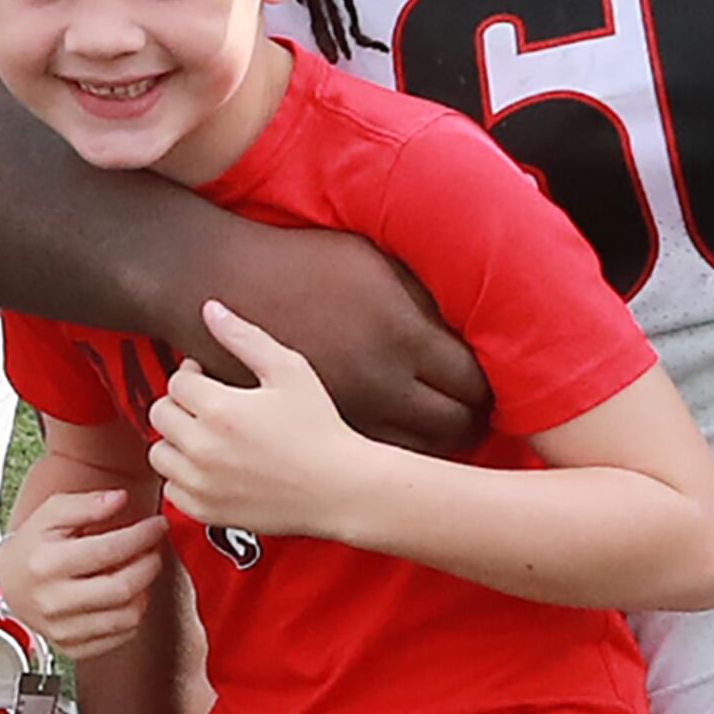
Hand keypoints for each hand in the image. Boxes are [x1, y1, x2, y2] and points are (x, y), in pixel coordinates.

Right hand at [0, 485, 170, 659]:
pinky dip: (133, 614)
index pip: (109, 550)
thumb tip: (119, 499)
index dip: (142, 536)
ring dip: (145, 590)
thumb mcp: (50, 513)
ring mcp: (62, 629)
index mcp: (46, 564)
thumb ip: (86, 503)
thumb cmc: (33, 545)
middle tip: (154, 548)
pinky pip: (120, 636)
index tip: (157, 525)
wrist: (10, 582)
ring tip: (140, 570)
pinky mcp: (72, 647)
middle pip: (122, 588)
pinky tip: (127, 595)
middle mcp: (53, 601)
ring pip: (126, 616)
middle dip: (149, 564)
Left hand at [149, 301, 376, 544]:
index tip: (211, 378)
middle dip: (180, 404)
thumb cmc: (319, 427)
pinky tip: (212, 467)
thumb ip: (244, 337)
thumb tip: (210, 310)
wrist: (340, 487)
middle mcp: (202, 448)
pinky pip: (172, 489)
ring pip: (159, 453)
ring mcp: (202, 483)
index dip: (193, 374)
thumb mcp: (288, 370)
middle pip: (159, 414)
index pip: (176, 381)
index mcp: (218, 409)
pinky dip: (184, 477)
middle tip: (208, 405)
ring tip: (206, 436)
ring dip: (176, 440)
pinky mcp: (207, 511)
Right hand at [170, 226, 487, 454]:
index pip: (472, 381)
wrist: (224, 284)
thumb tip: (467, 325)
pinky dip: (392, 450)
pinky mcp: (315, 424)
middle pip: (452, 424)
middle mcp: (380, 380)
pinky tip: (395, 432)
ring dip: (435, 442)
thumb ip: (424, 296)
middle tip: (475, 415)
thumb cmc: (302, 263)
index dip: (488, 388)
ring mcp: (347, 408)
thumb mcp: (374, 262)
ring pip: (414, 448)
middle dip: (471, 422)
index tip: (488, 387)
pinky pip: (372, 451)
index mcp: (402, 334)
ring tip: (440, 428)